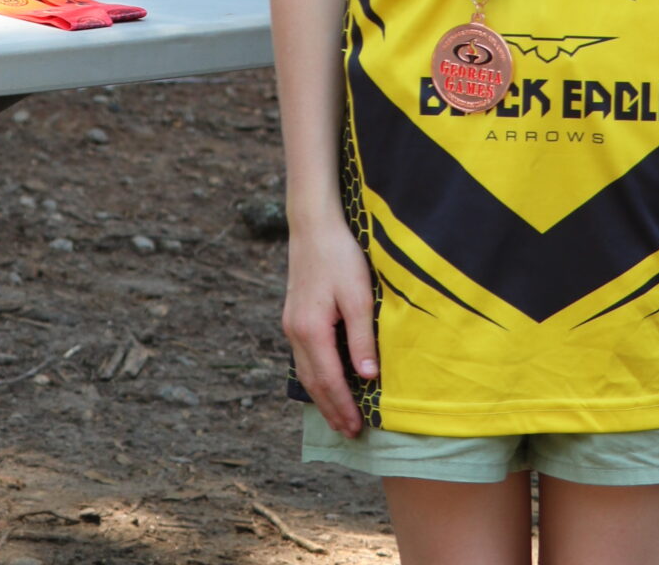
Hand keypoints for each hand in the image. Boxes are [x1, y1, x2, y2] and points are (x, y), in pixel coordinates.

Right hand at [283, 215, 378, 435]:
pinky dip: (315, 377)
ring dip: (322, 397)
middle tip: (349, 432)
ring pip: (305, 372)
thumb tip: (367, 377)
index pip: (328, 380)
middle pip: (313, 383)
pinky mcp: (293, 317)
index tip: (357, 427)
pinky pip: (303, 358)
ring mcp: (291, 325)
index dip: (343, 406)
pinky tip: (326, 382)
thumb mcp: (358, 295)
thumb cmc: (340, 256)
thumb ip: (361, 337)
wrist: (313, 226)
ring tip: (339, 416)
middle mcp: (295, 332)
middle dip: (331, 409)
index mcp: (311, 330)